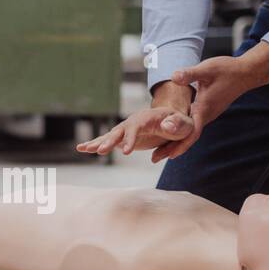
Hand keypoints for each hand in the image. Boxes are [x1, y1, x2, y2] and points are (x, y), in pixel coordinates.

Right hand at [76, 96, 194, 158]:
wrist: (175, 122)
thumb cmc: (182, 124)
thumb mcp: (186, 124)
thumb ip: (178, 124)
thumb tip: (167, 125)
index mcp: (148, 117)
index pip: (137, 126)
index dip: (131, 138)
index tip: (127, 151)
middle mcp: (134, 122)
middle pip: (119, 130)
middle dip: (109, 141)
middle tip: (100, 151)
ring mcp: (127, 130)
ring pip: (111, 136)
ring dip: (98, 143)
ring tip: (83, 149)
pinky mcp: (124, 138)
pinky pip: (108, 141)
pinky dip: (96, 144)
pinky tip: (82, 149)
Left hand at [150, 43, 268, 161]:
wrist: (244, 73)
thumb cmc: (227, 70)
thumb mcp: (207, 69)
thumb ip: (190, 74)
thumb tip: (174, 77)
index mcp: (204, 108)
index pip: (192, 132)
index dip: (180, 145)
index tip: (168, 156)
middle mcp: (206, 115)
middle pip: (188, 137)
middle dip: (172, 148)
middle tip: (154, 159)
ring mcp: (207, 114)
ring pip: (190, 133)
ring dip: (175, 142)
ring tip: (159, 151)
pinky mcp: (207, 110)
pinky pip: (192, 126)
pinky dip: (181, 133)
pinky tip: (170, 134)